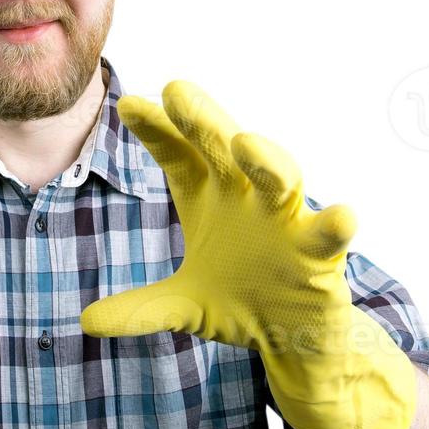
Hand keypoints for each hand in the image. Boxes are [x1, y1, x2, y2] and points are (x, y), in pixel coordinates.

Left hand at [79, 80, 356, 353]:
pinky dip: (335, 225)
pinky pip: (329, 234)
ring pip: (281, 179)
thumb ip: (140, 309)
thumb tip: (86, 322)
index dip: (157, 131)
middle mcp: (246, 200)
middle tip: (177, 91)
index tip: (127, 106)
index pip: (179, 156)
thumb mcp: (183, 308)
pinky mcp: (320, 254)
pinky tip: (342, 215)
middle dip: (203, 121)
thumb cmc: (238, 302)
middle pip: (224, 151)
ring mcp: (286, 223)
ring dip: (266, 160)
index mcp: (209, 199)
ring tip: (246, 142)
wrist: (292, 338)